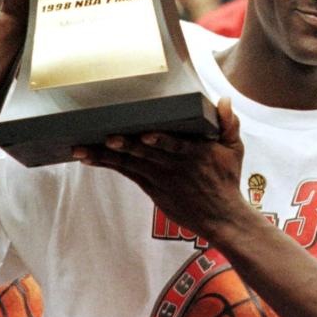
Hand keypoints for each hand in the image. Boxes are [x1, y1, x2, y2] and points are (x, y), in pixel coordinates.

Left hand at [72, 98, 248, 239]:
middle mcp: (174, 165)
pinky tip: (89, 158)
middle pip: (146, 153)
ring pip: (130, 163)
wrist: (221, 217)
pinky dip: (108, 164)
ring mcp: (160, 177)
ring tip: (82, 149)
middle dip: (125, 145)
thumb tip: (223, 99)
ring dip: (105, 155)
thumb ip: (229, 123)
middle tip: (107, 137)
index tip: (146, 134)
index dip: (160, 140)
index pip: (175, 145)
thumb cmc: (227, 179)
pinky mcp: (151, 187)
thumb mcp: (235, 149)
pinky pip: (126, 173)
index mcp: (195, 153)